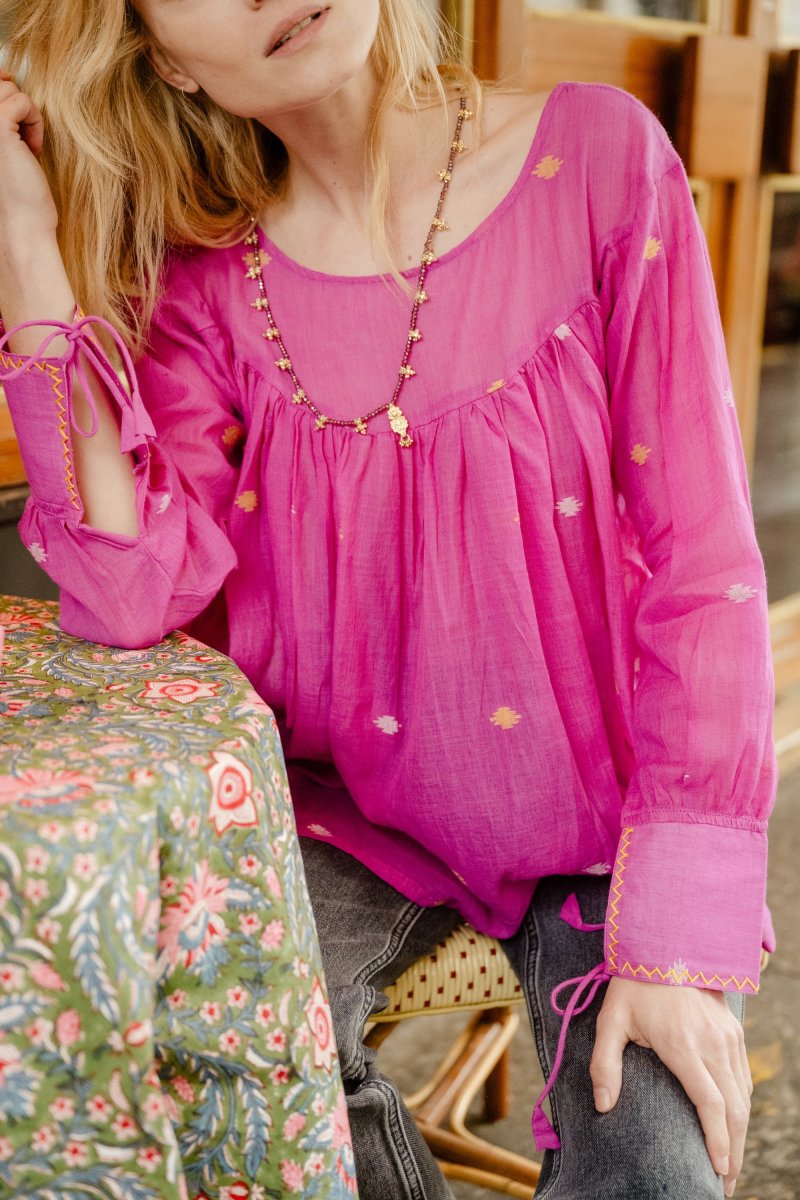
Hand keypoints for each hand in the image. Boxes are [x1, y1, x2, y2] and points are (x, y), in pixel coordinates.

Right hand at [0, 69, 57, 242]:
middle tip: (22, 137)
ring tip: (28, 145)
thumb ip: (3, 112)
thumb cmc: (19, 190)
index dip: (1, 84)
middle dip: (15, 102)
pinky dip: (36, 122)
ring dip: (27, 114)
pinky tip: (34, 149)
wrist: (24, 225)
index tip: (16, 118)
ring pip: (8, 87)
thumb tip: (4, 74)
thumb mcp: (7, 143)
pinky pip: (22, 100)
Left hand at [591, 976, 751, 1197]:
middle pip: (734, 1108)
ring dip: (740, 1132)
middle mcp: (712, 1043)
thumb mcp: (610, 1020)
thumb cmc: (633, 984)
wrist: (665, 944)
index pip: (710, 1103)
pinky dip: (743, 1107)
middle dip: (733, 1150)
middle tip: (724, 1183)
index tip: (718, 1170)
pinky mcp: (733, 1030)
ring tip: (730, 1163)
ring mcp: (727, 1036)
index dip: (717, 1140)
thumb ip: (605, 1063)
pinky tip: (734, 1125)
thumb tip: (603, 1105)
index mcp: (682, 1044)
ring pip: (744, 1095)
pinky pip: (744, 1077)